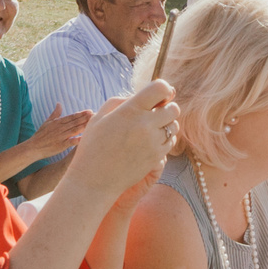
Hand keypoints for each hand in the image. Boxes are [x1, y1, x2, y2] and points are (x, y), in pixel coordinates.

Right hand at [17, 106, 91, 165]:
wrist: (33, 147)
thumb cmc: (40, 135)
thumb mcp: (47, 122)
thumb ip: (55, 113)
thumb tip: (59, 103)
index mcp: (58, 122)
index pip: (72, 117)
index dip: (81, 114)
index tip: (90, 111)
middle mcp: (60, 128)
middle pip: (75, 122)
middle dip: (85, 118)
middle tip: (95, 114)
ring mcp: (61, 136)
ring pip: (74, 130)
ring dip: (84, 126)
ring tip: (92, 123)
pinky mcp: (61, 145)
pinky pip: (71, 141)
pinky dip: (78, 139)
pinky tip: (85, 138)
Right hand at [68, 82, 177, 197]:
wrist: (94, 180)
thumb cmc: (93, 146)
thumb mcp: (99, 117)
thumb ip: (120, 101)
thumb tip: (142, 96)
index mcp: (130, 109)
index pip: (161, 88)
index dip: (163, 89)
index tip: (157, 96)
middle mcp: (145, 124)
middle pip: (173, 108)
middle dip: (166, 108)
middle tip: (155, 113)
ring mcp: (153, 142)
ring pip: (174, 126)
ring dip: (166, 125)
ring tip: (151, 129)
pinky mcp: (157, 157)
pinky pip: (170, 142)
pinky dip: (164, 140)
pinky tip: (150, 142)